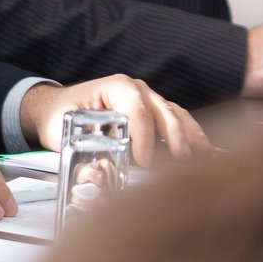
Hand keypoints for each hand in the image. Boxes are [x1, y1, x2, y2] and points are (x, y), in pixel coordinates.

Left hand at [19, 75, 209, 166]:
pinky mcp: (156, 112)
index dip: (143, 134)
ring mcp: (149, 99)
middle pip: (162, 110)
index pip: (135, 108)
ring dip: (191, 137)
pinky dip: (192, 136)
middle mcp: (136, 89)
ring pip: (176, 115)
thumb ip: (82, 150)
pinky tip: (205, 154)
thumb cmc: (61, 115)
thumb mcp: (64, 130)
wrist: (57, 107)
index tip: (144, 160)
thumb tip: (98, 174)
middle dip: (175, 136)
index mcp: (114, 87)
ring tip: (204, 159)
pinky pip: (179, 121)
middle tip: (182, 162)